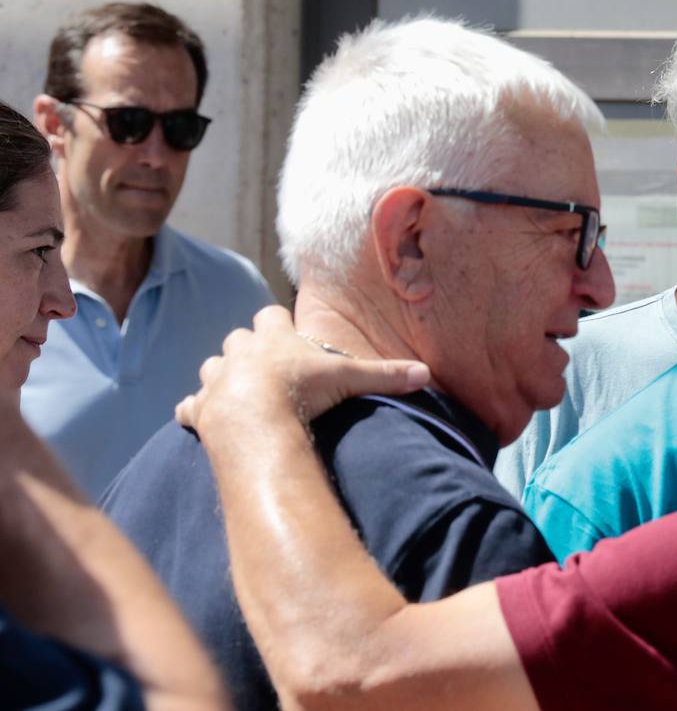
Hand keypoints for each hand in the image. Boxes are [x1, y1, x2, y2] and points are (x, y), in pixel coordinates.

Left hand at [176, 306, 429, 433]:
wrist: (255, 421)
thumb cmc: (301, 391)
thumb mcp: (348, 379)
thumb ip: (385, 375)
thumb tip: (427, 374)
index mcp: (273, 337)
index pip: (270, 315)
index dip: (278, 325)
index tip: (288, 336)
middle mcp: (240, 352)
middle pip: (237, 338)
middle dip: (247, 349)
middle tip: (266, 368)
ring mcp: (216, 380)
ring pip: (211, 367)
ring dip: (222, 377)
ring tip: (238, 392)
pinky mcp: (199, 409)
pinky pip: (189, 406)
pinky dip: (196, 410)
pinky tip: (204, 418)